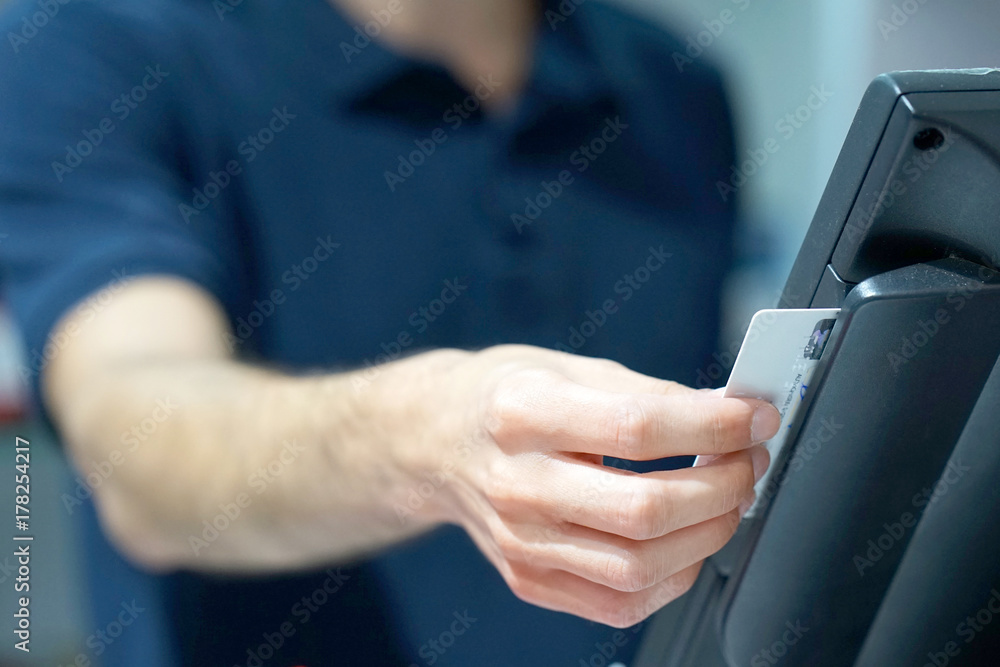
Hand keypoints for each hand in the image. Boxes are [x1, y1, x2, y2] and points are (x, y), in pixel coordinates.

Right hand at [389, 345, 778, 627]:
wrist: (436, 442)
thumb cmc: (504, 398)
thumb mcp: (569, 368)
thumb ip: (648, 394)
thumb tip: (726, 415)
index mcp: (523, 414)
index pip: (638, 428)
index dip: (714, 425)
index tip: (755, 418)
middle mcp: (516, 484)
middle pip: (644, 510)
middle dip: (723, 488)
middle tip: (747, 462)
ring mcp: (520, 542)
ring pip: (638, 567)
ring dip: (707, 535)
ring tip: (725, 500)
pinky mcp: (528, 579)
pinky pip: (618, 602)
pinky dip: (672, 577)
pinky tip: (684, 542)